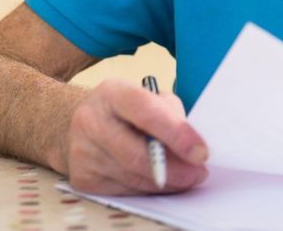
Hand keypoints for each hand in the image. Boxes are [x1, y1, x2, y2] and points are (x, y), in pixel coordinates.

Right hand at [59, 78, 208, 194]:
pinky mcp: (81, 177)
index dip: (177, 134)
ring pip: (132, 176)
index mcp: (112, 92)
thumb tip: (192, 151)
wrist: (83, 124)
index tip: (201, 153)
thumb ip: (172, 117)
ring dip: (165, 183)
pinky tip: (159, 181)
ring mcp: (81, 151)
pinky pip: (123, 190)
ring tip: (186, 178)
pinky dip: (147, 188)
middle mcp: (90, 120)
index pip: (147, 113)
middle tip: (198, 174)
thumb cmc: (128, 110)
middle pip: (136, 154)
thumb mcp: (152, 98)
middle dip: (175, 169)